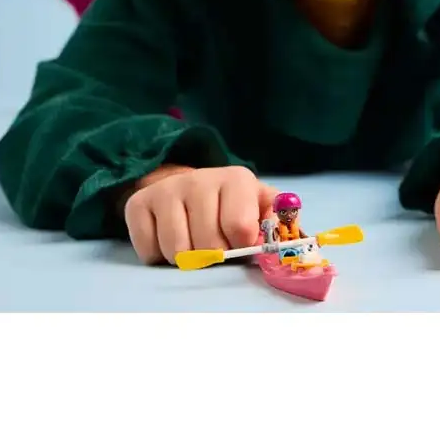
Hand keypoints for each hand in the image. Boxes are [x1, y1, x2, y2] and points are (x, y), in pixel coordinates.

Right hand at [123, 164, 278, 264]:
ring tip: (193, 244)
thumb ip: (281, 225)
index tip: (239, 244)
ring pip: (176, 252)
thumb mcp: (261, 208)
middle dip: (214, 256)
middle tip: (215, 246)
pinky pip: (148, 252)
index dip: (240, 246)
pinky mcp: (138, 204)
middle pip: (207, 245)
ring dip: (186, 260)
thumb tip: (302, 243)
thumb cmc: (232, 205)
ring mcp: (166, 190)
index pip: (239, 227)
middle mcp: (200, 179)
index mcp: (237, 179)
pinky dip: (158, 257)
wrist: (186, 187)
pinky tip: (168, 240)